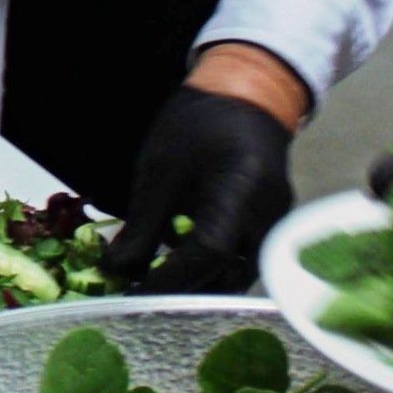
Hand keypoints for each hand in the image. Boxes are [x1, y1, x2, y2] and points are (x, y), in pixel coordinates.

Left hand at [102, 86, 294, 293]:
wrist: (245, 97)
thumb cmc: (197, 126)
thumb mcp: (158, 170)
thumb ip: (141, 226)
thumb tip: (115, 271)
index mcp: (241, 190)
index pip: (208, 253)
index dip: (169, 279)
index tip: (131, 293)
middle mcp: (270, 216)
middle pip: (228, 276)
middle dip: (182, 291)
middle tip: (137, 296)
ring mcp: (277, 225)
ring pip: (237, 275)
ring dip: (197, 284)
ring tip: (152, 280)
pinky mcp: (272, 229)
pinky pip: (242, 261)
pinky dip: (210, 269)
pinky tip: (177, 262)